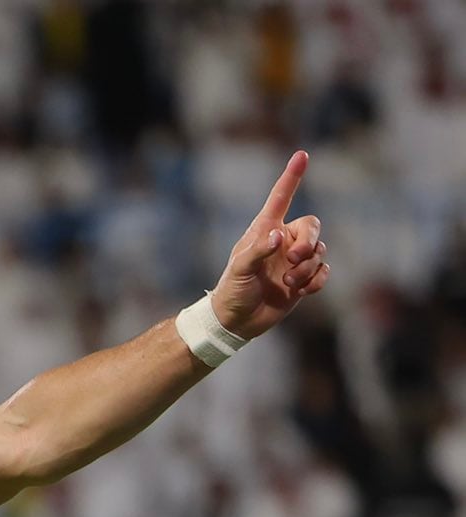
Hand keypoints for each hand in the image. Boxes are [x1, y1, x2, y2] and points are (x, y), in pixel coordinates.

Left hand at [209, 150, 328, 340]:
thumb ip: (258, 251)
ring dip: (307, 268)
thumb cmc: (232, 291)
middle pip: (312, 226)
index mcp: (266, 230)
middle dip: (309, 242)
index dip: (292, 177)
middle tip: (293, 259)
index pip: (281, 198)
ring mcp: (294, 260)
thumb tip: (279, 236)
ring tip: (288, 282)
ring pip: (319, 252)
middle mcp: (283, 241)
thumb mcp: (239, 270)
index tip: (301, 155)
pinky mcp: (302, 280)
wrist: (237, 322)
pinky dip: (317, 280)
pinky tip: (302, 290)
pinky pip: (323, 271)